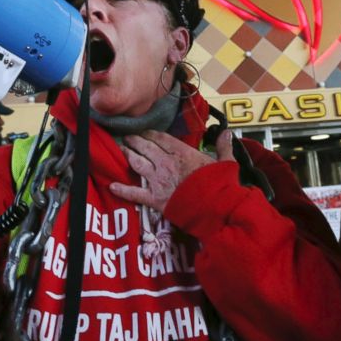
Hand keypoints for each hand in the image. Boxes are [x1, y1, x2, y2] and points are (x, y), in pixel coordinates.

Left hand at [110, 129, 235, 212]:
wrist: (215, 208)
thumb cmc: (221, 185)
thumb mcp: (226, 162)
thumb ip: (223, 146)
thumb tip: (228, 132)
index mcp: (182, 153)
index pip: (161, 138)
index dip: (151, 133)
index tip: (145, 131)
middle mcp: (166, 163)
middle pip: (146, 147)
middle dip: (135, 141)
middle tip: (128, 137)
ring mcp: (158, 181)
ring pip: (137, 164)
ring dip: (128, 156)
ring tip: (122, 150)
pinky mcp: (154, 199)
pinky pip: (134, 193)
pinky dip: (123, 190)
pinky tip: (112, 186)